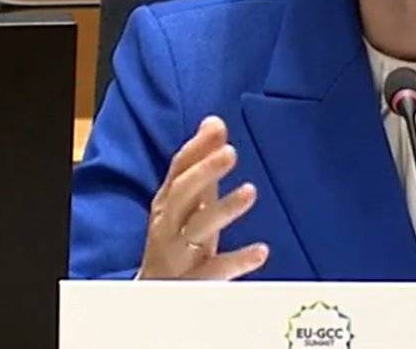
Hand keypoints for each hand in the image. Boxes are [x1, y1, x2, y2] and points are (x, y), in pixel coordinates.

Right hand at [137, 116, 268, 279]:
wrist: (153, 293)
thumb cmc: (175, 239)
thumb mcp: (187, 202)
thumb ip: (201, 164)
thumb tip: (214, 121)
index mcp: (167, 202)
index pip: (178, 170)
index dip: (196, 149)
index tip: (217, 128)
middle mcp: (167, 225)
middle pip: (182, 194)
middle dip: (204, 171)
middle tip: (231, 152)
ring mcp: (178, 254)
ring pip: (198, 229)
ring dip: (224, 208)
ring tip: (251, 190)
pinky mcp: (192, 282)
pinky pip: (215, 271)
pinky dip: (237, 261)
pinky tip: (261, 251)